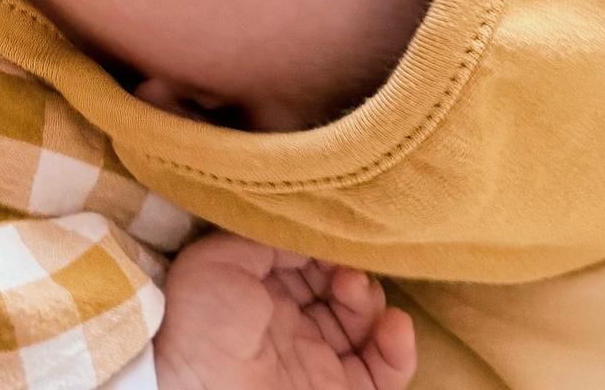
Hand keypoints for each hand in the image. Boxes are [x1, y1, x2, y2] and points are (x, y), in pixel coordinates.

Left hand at [155, 232, 415, 389]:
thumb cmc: (205, 321)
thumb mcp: (217, 258)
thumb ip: (263, 237)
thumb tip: (304, 234)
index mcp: (256, 289)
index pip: (301, 256)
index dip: (318, 242)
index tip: (326, 232)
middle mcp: (288, 322)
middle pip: (335, 283)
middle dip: (345, 265)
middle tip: (339, 264)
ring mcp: (317, 358)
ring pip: (363, 320)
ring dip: (370, 297)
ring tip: (355, 289)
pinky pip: (386, 371)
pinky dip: (399, 347)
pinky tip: (395, 325)